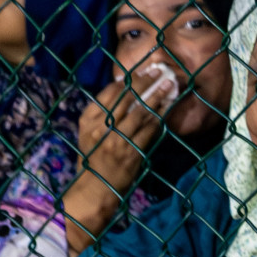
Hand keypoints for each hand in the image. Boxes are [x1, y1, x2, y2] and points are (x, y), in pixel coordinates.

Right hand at [78, 70, 169, 189]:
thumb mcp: (88, 132)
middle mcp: (102, 127)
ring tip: (169, 85)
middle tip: (159, 72)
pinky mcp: (132, 151)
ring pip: (140, 112)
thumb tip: (122, 89)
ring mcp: (118, 139)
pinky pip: (149, 130)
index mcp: (88, 119)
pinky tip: (167, 108)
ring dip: (157, 97)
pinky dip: (159, 117)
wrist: (97, 186)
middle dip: (145, 82)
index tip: (141, 71)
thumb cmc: (93, 156)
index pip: (109, 93)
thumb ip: (100, 112)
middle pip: (126, 98)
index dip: (128, 80)